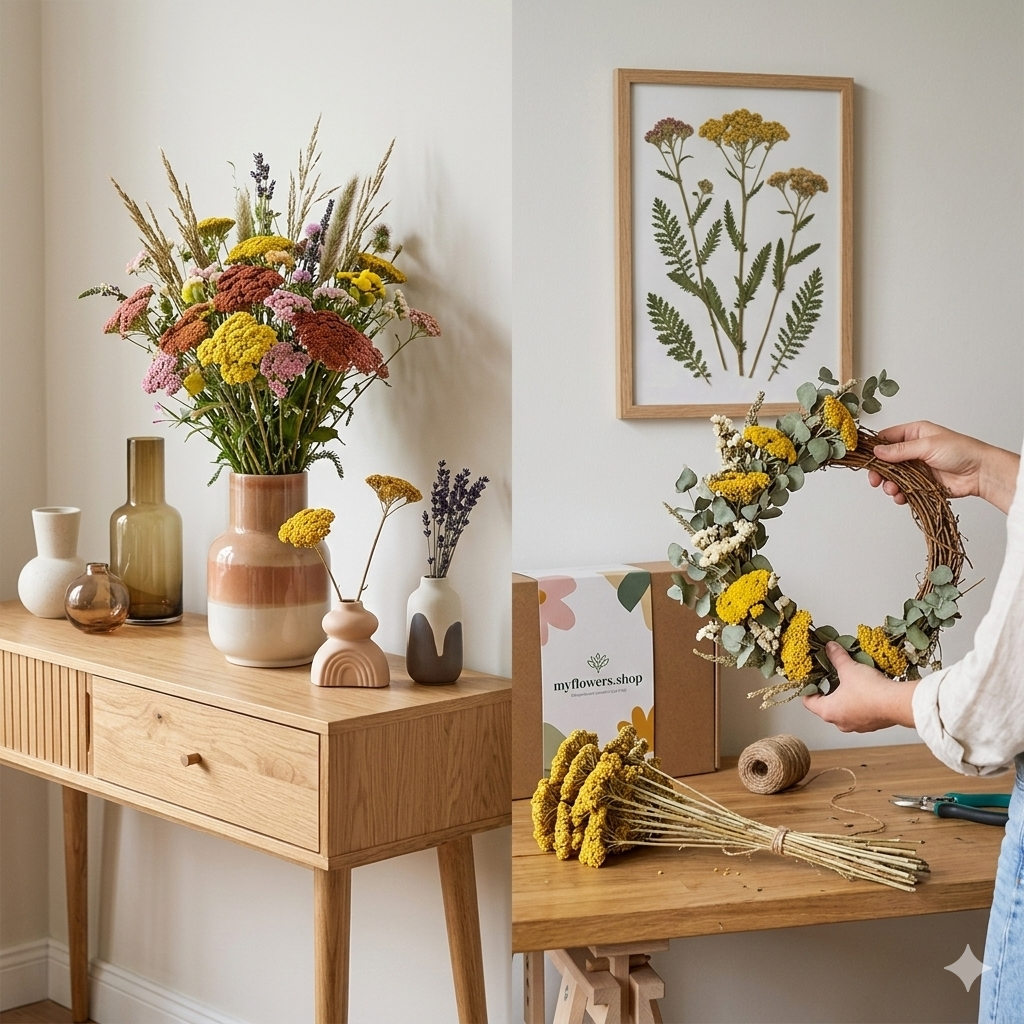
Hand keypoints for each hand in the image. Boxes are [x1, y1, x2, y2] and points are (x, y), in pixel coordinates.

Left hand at [801, 642, 916, 731]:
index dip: (808, 689)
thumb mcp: (849, 668)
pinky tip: (866, 691)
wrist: (898, 703)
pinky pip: (861, 714)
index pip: (808, 702)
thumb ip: (837, 657)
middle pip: (827, 707)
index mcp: (828, 711)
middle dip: (829, 692)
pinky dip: (861, 704)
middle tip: (831, 678)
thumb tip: (830, 648)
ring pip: (845, 711)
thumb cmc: (870, 691)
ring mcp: (857, 726)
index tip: (812, 680)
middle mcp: (841, 722)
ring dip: (846, 698)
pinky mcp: (872, 725)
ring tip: (850, 683)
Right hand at [868, 421, 1018, 513]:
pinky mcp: (921, 483)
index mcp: (914, 433)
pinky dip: (899, 494)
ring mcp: (916, 467)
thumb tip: (877, 451)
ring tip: (892, 490)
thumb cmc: (961, 451)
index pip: (886, 438)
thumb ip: (900, 450)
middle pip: (885, 460)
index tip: (864, 459)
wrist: (980, 473)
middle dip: (879, 471)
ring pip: (892, 477)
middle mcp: (912, 450)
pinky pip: (903, 489)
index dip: (874, 448)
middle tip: (875, 480)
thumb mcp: (927, 445)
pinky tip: (901, 496)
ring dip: (889, 484)